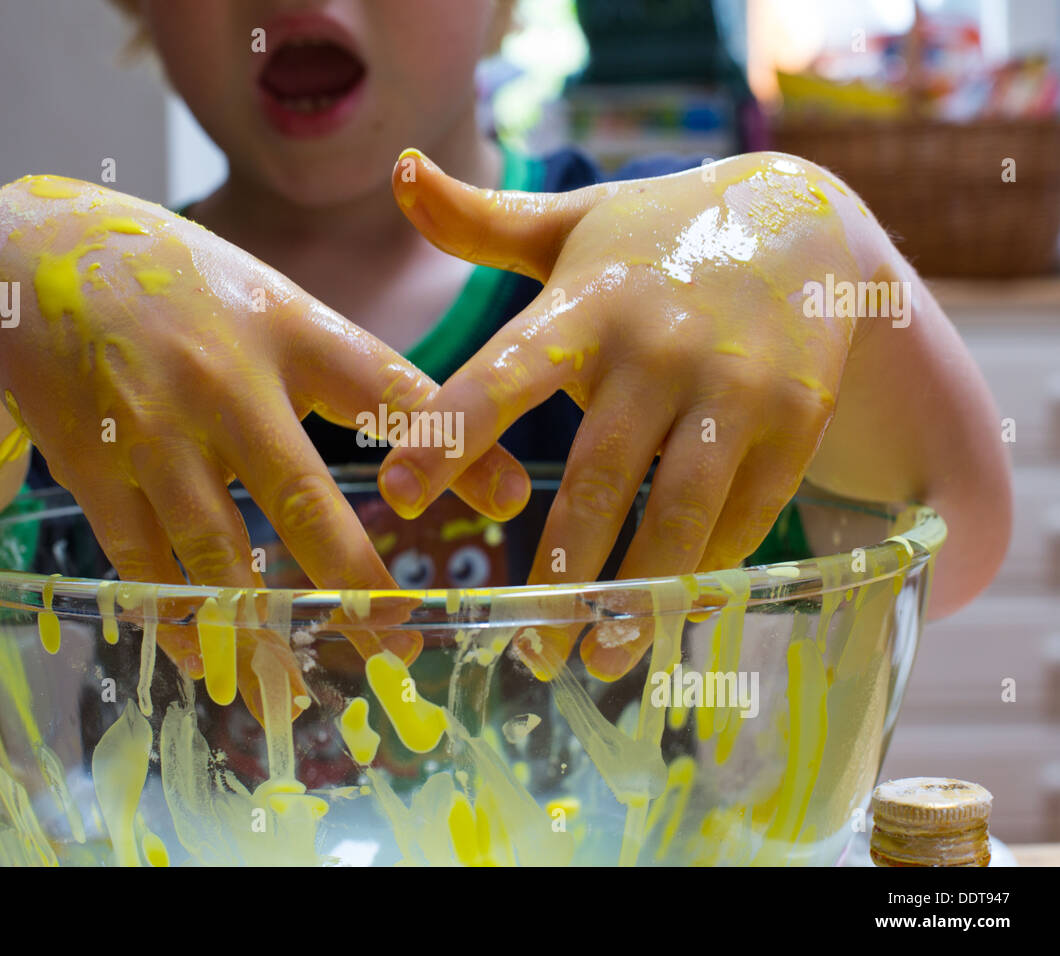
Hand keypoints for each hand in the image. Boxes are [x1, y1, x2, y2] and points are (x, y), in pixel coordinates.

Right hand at [0, 175, 530, 713]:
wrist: (31, 259)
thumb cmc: (185, 290)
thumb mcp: (278, 306)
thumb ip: (363, 376)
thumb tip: (462, 446)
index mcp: (288, 327)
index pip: (386, 387)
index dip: (449, 444)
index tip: (509, 507)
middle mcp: (226, 378)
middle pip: (300, 495)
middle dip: (354, 581)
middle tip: (399, 649)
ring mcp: (153, 424)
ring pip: (214, 548)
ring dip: (257, 629)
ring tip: (295, 692)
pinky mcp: (92, 462)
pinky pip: (140, 558)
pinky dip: (173, 617)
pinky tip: (204, 661)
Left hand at [379, 150, 863, 679]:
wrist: (805, 222)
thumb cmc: (656, 237)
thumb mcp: (570, 223)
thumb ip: (481, 221)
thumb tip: (399, 173)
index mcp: (586, 304)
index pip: (505, 374)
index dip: (449, 433)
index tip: (396, 492)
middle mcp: (659, 348)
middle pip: (600, 474)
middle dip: (560, 566)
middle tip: (523, 647)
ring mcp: (735, 387)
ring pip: (681, 509)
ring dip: (641, 594)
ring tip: (598, 656)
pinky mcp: (794, 421)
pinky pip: (747, 511)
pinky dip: (708, 567)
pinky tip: (671, 611)